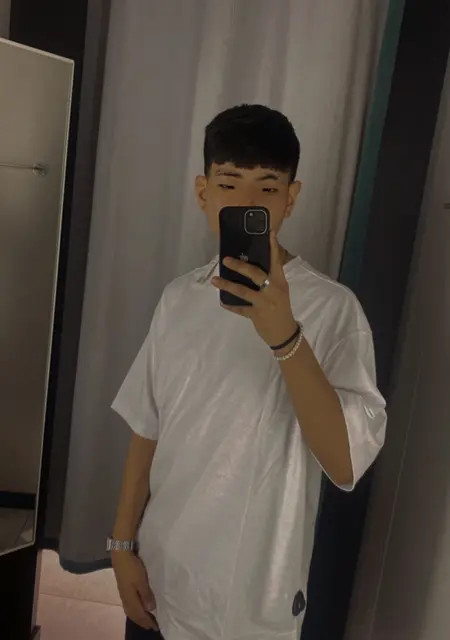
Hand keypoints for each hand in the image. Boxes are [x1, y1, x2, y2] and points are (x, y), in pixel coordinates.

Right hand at [112, 551, 157, 630]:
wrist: (120, 555)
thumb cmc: (133, 568)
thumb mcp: (142, 581)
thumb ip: (146, 595)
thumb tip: (151, 610)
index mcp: (130, 599)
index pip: (139, 614)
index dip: (147, 621)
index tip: (156, 627)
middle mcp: (125, 599)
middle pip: (133, 614)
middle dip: (142, 621)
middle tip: (151, 626)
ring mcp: (123, 593)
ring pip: (130, 610)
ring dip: (137, 617)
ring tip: (145, 619)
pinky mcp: (123, 588)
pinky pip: (128, 605)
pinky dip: (134, 610)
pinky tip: (137, 607)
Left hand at [211, 231, 297, 347]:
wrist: (285, 333)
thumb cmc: (282, 309)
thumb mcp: (280, 292)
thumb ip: (269, 280)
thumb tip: (249, 268)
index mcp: (280, 282)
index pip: (276, 261)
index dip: (272, 247)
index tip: (269, 233)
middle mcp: (272, 290)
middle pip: (255, 274)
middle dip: (239, 266)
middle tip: (225, 260)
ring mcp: (264, 303)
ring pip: (242, 291)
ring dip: (227, 285)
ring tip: (215, 280)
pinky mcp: (256, 315)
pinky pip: (240, 309)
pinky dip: (230, 306)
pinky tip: (222, 302)